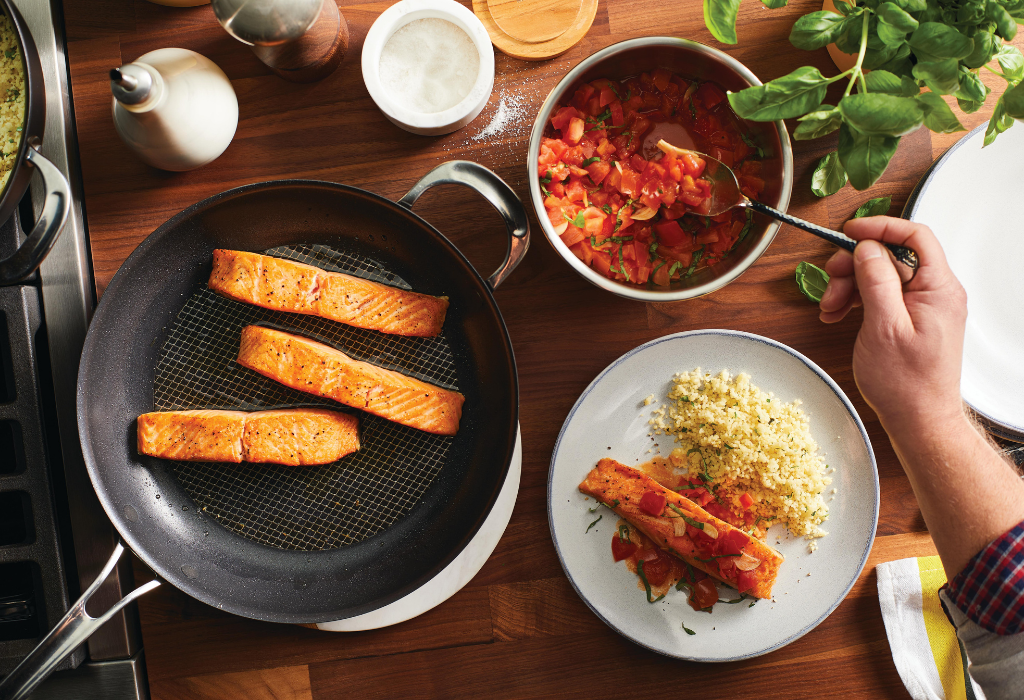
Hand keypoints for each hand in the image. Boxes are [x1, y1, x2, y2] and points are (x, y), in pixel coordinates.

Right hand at [817, 217, 967, 434]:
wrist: (918, 420)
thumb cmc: (906, 384)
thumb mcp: (884, 327)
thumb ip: (876, 282)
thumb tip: (867, 248)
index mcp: (939, 289)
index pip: (915, 236)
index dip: (880, 228)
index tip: (849, 232)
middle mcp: (936, 292)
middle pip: (892, 255)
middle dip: (855, 264)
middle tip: (830, 280)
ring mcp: (923, 306)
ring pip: (881, 275)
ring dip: (850, 285)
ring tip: (829, 308)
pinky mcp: (910, 318)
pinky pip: (881, 295)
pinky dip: (857, 300)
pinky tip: (838, 314)